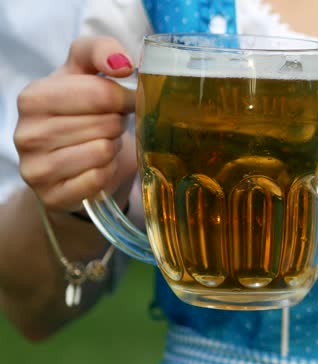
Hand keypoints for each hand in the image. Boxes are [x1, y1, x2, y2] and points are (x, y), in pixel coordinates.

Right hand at [14, 36, 136, 211]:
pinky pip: (97, 180)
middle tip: (109, 126)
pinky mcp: (51, 195)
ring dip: (112, 148)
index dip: (125, 98)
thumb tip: (123, 62)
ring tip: (102, 143)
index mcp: (33, 97)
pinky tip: (97, 166)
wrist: (72, 159)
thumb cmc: (81, 111)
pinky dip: (106, 172)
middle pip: (105, 124)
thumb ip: (101, 51)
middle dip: (117, 125)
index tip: (129, 101)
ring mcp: (35, 168)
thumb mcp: (85, 73)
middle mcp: (26, 133)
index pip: (100, 94)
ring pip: (102, 152)